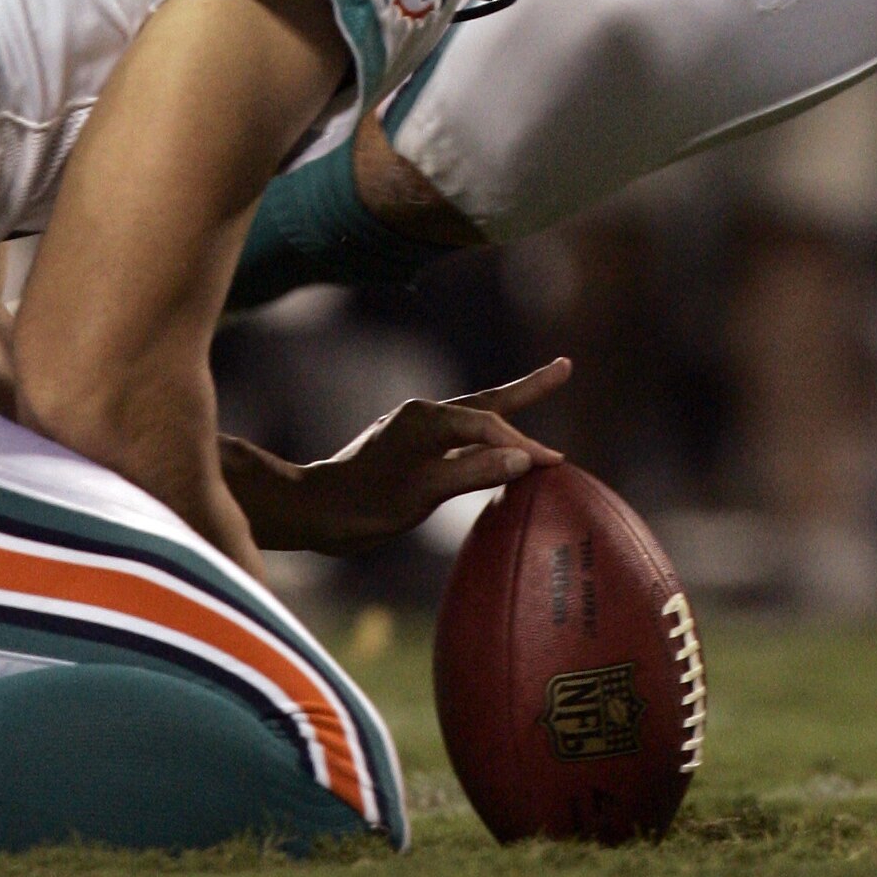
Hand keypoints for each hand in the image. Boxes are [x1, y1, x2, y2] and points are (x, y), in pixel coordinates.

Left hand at [261, 360, 572, 555]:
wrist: (310, 508)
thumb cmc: (362, 508)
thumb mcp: (421, 496)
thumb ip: (472, 473)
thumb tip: (522, 458)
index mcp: (428, 420)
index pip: (489, 425)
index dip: (525, 443)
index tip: (556, 462)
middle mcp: (423, 413)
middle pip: (487, 400)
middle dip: (528, 387)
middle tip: (566, 367)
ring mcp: (414, 425)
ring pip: (473, 414)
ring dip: (508, 407)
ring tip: (540, 391)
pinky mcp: (407, 440)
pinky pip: (458, 430)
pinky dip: (484, 431)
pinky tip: (492, 438)